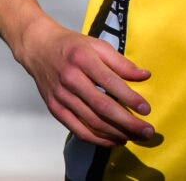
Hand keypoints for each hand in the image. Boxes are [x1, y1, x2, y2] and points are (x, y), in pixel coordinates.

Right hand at [16, 16, 153, 145]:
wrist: (39, 48)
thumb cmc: (73, 46)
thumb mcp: (98, 45)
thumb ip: (121, 62)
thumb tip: (145, 75)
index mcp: (83, 59)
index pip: (111, 83)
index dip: (130, 98)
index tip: (146, 109)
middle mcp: (70, 79)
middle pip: (102, 106)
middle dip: (127, 122)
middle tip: (146, 131)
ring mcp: (60, 96)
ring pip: (91, 121)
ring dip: (115, 132)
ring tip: (134, 137)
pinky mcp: (54, 109)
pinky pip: (77, 129)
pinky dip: (96, 138)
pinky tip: (113, 140)